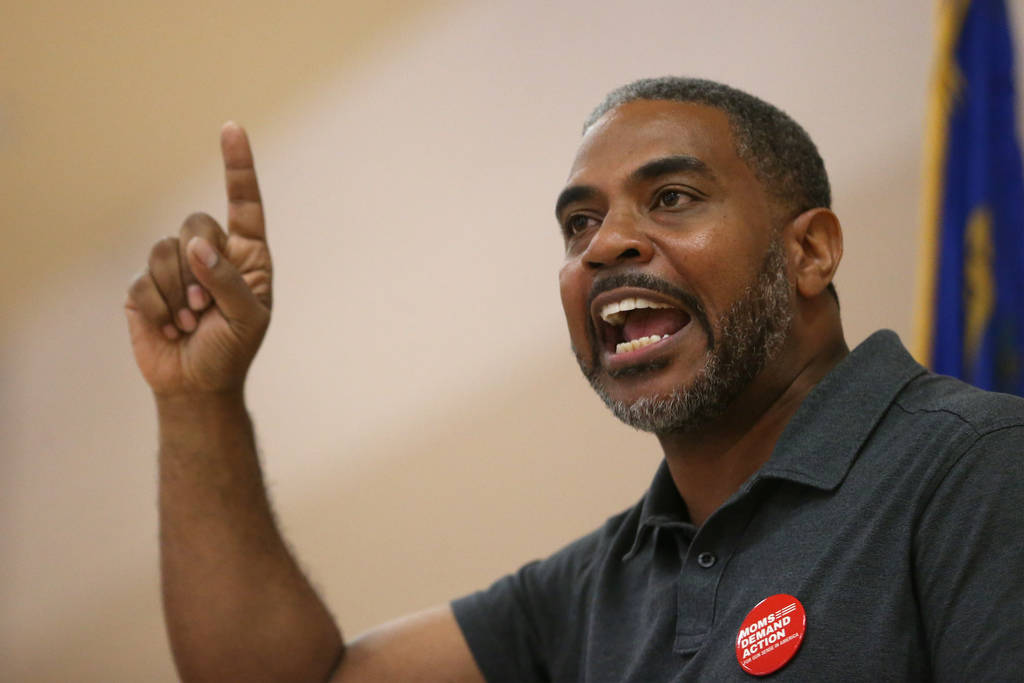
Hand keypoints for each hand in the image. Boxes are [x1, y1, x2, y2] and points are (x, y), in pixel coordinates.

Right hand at [125, 122, 271, 396]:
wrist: (197, 385)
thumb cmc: (232, 350)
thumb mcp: (246, 319)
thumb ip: (227, 280)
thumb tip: (197, 246)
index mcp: (247, 255)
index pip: (244, 204)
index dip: (238, 166)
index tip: (232, 128)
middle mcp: (212, 252)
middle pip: (197, 224)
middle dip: (199, 268)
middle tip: (205, 307)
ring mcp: (176, 266)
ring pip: (166, 249)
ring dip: (178, 292)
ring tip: (190, 322)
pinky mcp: (145, 285)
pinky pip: (143, 280)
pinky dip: (157, 309)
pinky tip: (169, 329)